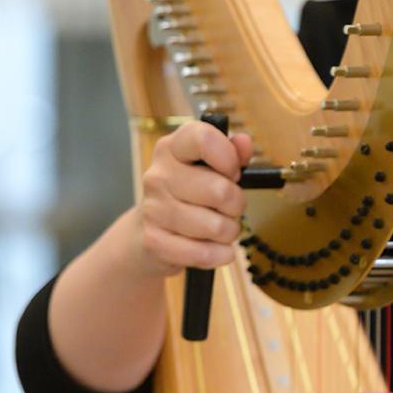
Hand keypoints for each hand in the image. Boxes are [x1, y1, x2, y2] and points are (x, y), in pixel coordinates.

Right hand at [134, 121, 252, 277]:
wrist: (148, 231)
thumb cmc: (190, 193)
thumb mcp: (211, 167)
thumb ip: (232, 153)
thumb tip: (244, 142)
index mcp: (172, 148)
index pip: (202, 139)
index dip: (228, 158)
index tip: (233, 172)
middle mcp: (158, 175)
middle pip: (219, 191)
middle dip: (236, 204)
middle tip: (230, 207)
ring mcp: (153, 209)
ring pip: (216, 226)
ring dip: (229, 231)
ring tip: (220, 227)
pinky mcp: (154, 241)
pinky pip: (202, 253)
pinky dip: (219, 254)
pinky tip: (217, 249)